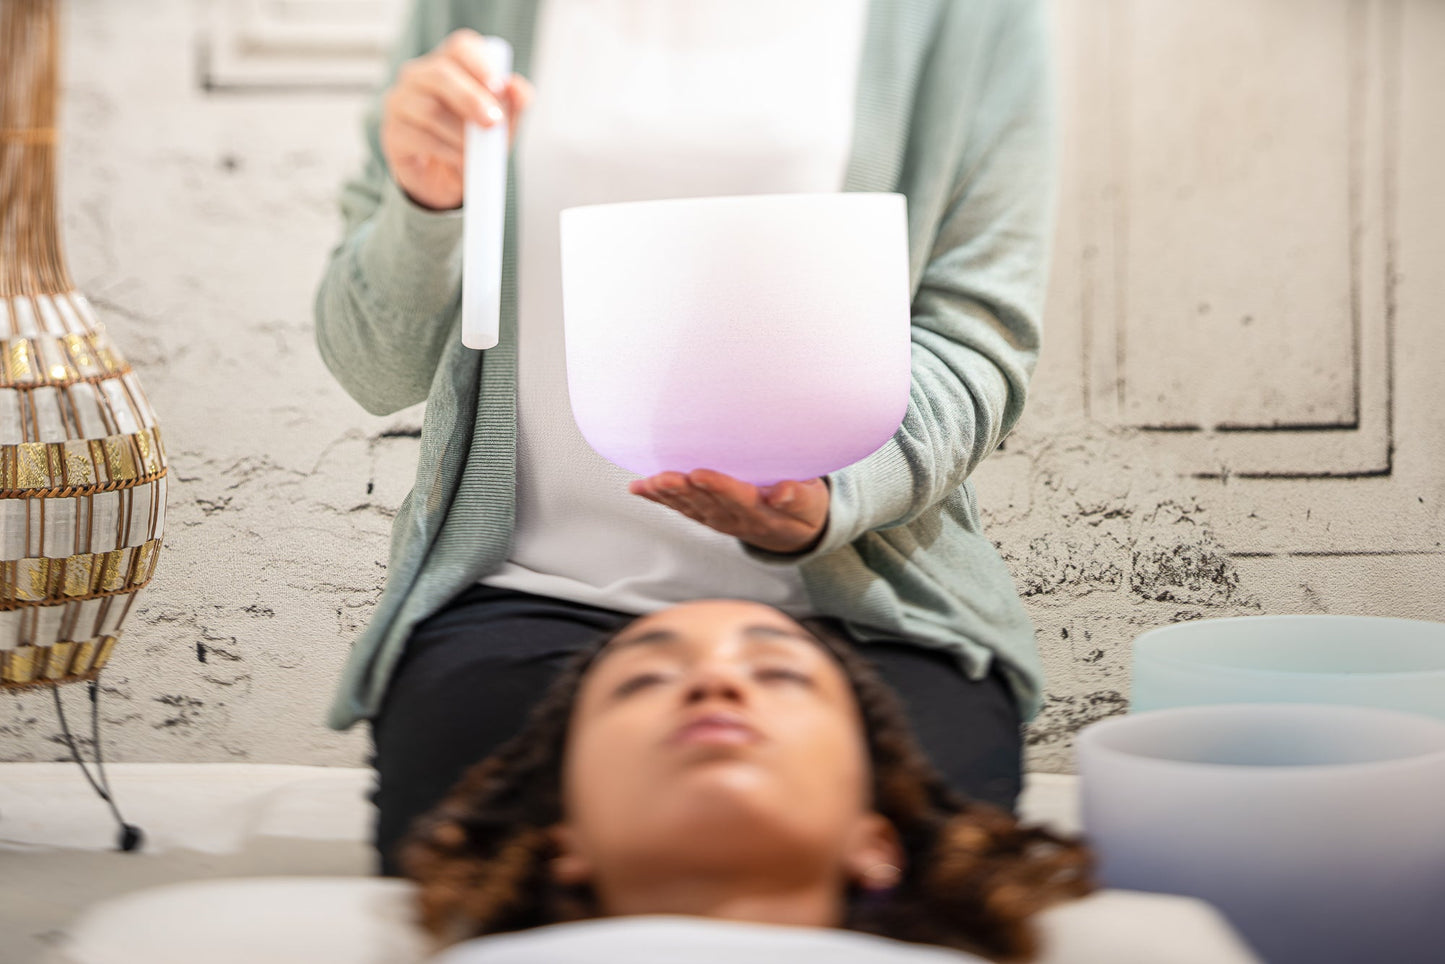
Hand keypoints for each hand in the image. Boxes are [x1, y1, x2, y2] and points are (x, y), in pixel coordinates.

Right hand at [380, 29, 535, 210]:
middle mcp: (419, 77)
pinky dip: (448, 151)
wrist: (446, 181)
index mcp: (448, 65)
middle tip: (493, 122)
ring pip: (430, 109)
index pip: (460, 48)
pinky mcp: (393, 133)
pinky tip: (461, 161)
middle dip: (471, 98)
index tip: (498, 86)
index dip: (480, 63)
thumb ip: (513, 104)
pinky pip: (420, 137)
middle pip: (440, 74)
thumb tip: (517, 88)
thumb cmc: (473, 143)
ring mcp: (400, 102)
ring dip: (461, 134)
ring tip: (478, 152)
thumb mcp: (501, 125)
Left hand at [629, 469, 829, 555]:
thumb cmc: (804, 509)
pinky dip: (659, 499)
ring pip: (690, 507)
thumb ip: (798, 496)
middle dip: (683, 490)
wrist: (793, 534)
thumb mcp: (811, 503)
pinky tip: (640, 488)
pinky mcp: (708, 517)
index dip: (718, 487)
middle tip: (663, 477)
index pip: (738, 499)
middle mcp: (736, 519)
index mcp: (762, 512)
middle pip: (707, 504)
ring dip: (667, 496)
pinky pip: (681, 509)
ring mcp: (719, 520)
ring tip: (648, 483)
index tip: (699, 474)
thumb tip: (782, 491)